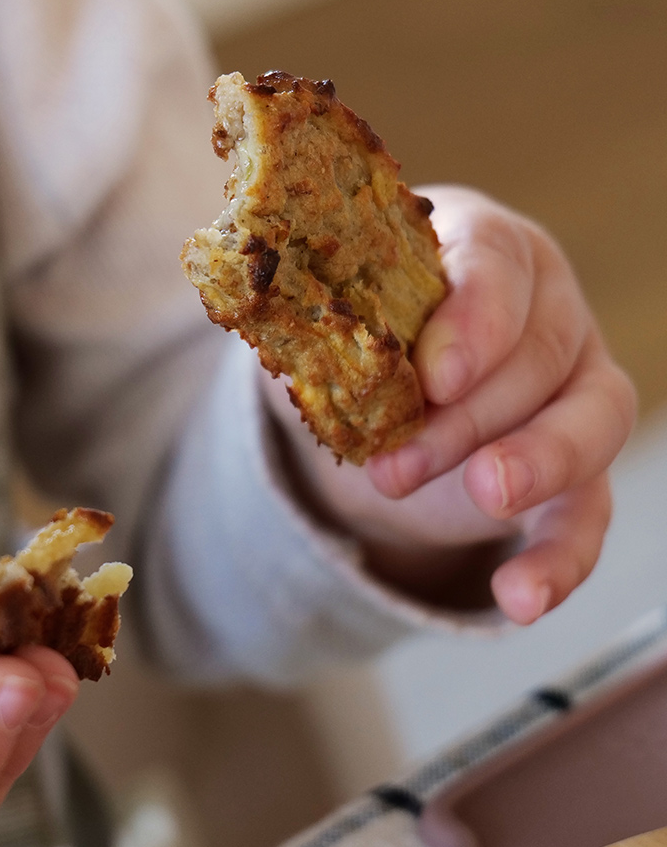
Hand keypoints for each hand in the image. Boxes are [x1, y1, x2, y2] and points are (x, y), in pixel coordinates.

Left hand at [264, 185, 635, 623]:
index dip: (474, 317)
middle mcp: (544, 307)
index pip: (493, 261)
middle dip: (468, 415)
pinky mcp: (576, 465)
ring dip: (536, 464)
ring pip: (591, 418)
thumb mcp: (321, 319)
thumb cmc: (354, 336)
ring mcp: (573, 385)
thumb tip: (255, 312)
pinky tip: (521, 599)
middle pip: (539, 351)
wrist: (378, 400)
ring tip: (486, 497)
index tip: (439, 376)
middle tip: (396, 467)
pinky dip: (561, 558)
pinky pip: (589, 510)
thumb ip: (308, 315)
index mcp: (475, 247)